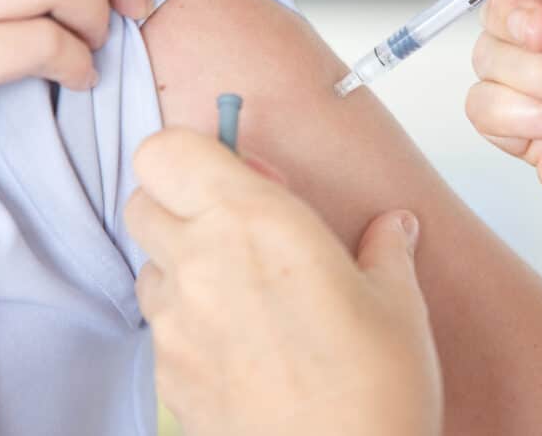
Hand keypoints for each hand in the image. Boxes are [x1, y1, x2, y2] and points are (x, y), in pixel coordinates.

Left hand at [126, 129, 441, 435]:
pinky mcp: (167, 373)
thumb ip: (384, 250)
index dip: (196, 151)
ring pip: (149, 262)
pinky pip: (158, 323)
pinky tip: (239, 340)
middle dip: (183, 199)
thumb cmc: (373, 392)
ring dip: (182, 259)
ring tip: (243, 288)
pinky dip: (186, 316)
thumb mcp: (396, 304)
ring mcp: (175, 323)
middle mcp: (200, 263)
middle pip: (145, 199)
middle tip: (242, 224)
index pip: (167, 150)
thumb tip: (392, 228)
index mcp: (252, 222)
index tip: (242, 172)